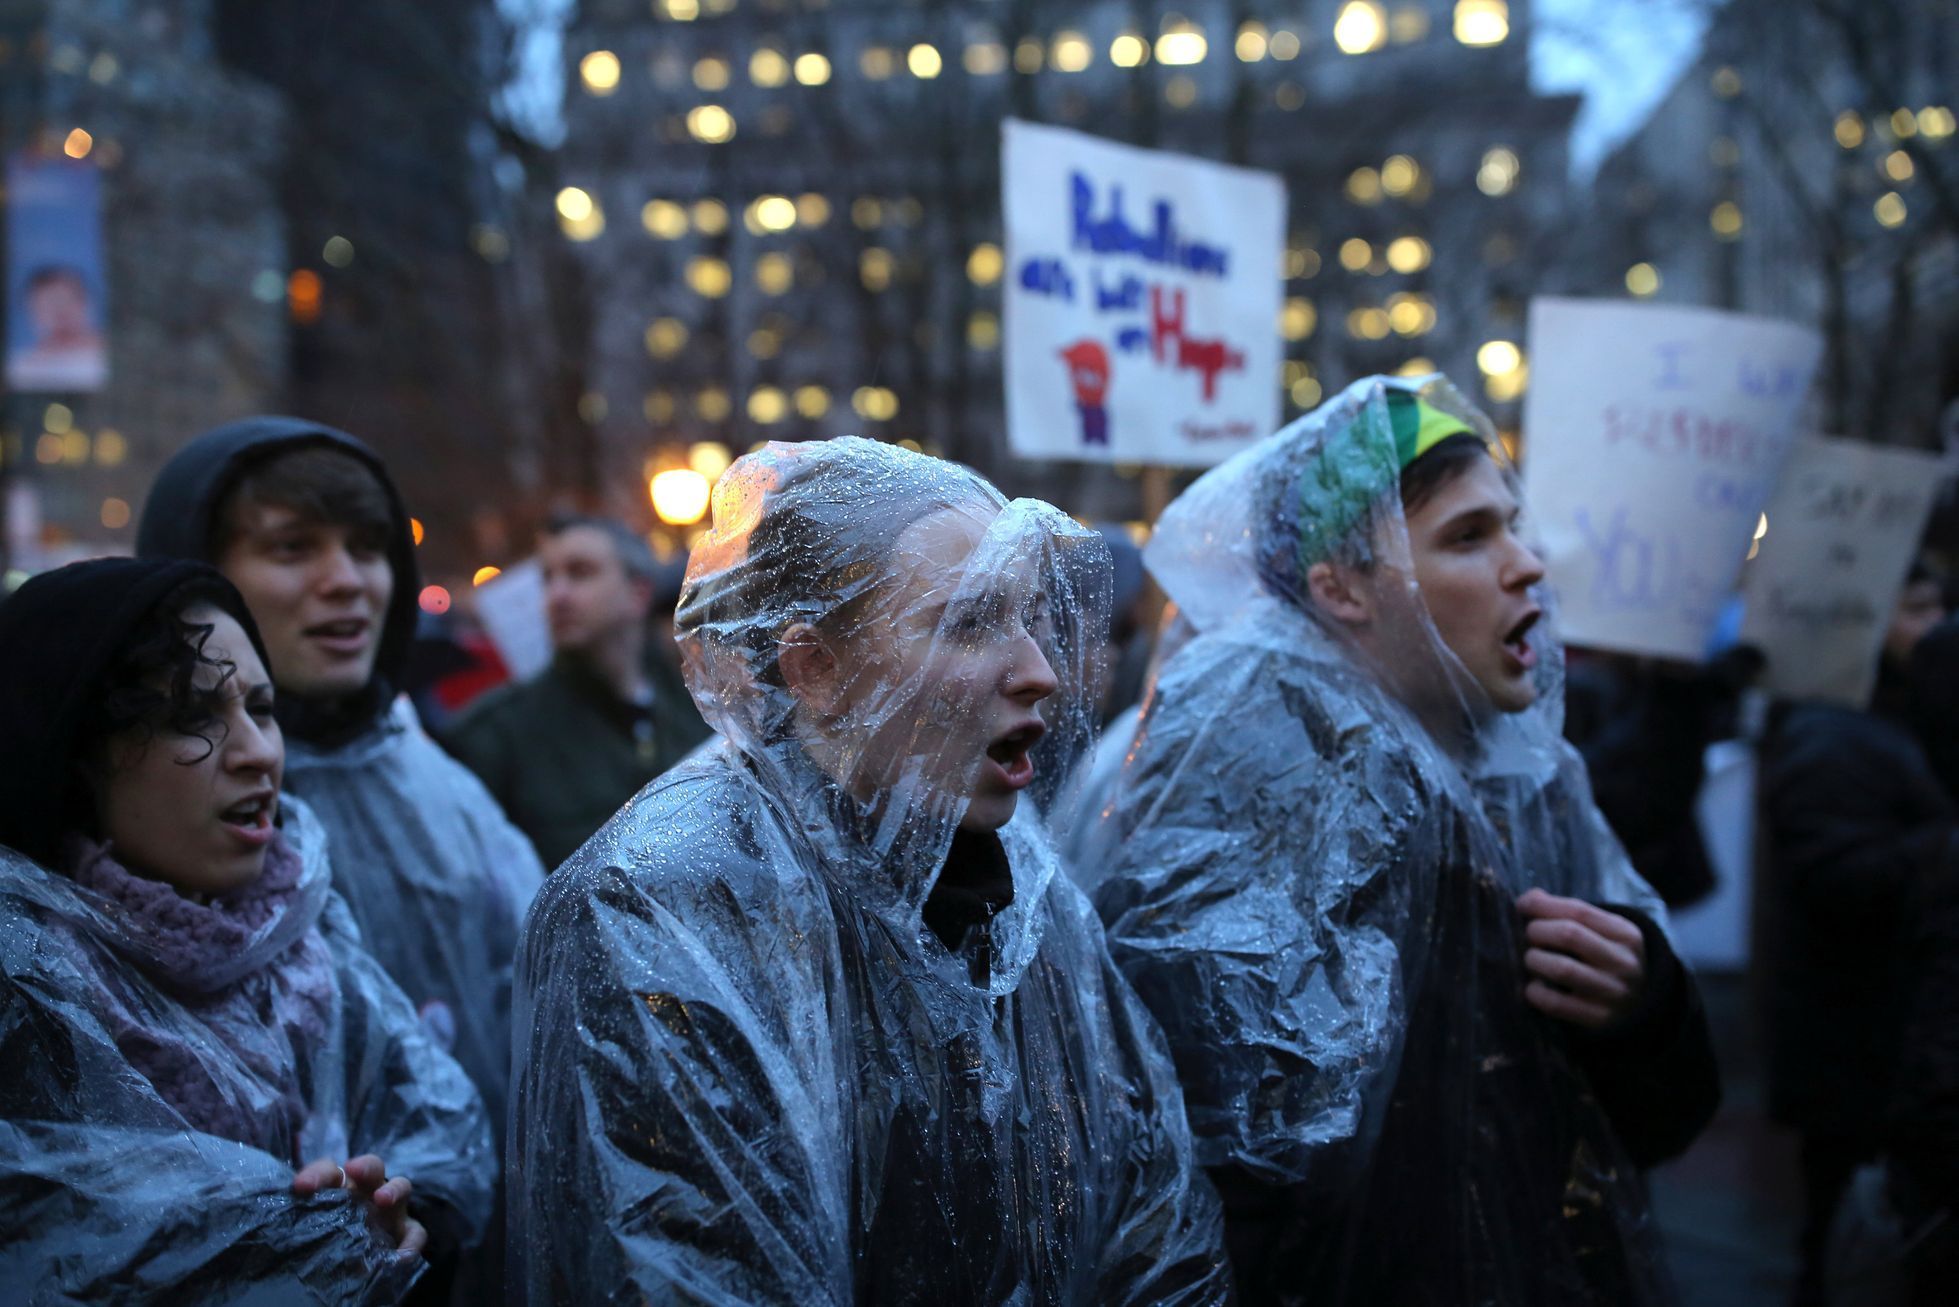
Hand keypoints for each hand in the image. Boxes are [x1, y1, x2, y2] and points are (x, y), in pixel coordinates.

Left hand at [293, 1154, 426, 1254]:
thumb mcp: (308, 1231)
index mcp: (340, 1187)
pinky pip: (416, 1232)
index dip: (316, 1175)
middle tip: (355, 1170)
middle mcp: (367, 1193)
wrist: (347, 1267)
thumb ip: (300, 1227)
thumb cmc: (325, 1241)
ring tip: (383, 1200)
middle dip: (365, 1166)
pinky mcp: (406, 1233)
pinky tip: (400, 1255)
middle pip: (372, 1168)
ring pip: (400, 1188)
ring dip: (393, 1190)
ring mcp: (390, 1211)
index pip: (328, 1171)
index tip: (302, 1187)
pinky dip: (411, 1241)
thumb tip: (278, 1238)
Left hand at [1516, 889, 1646, 1030]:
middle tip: (1528, 936)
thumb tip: (1529, 899)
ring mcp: (1613, 993)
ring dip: (1535, 960)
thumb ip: (1570, 914)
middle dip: (1537, 931)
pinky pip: (1556, 1003)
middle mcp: (1624, 963)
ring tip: (1531, 960)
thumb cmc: (1608, 962)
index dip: (1543, 905)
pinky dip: (1536, 992)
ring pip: (1562, 968)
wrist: (1640, 1010)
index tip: (1522, 905)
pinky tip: (1534, 988)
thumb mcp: (1604, 934)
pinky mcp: (1599, 1019)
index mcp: (1626, 934)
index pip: (1579, 911)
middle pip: (1569, 935)